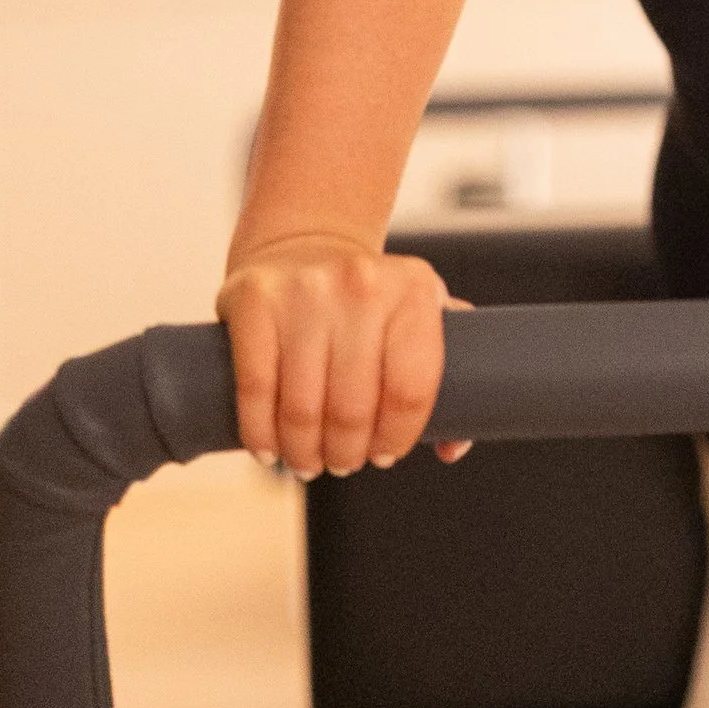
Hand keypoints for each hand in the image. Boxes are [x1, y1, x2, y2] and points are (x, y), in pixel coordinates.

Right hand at [218, 237, 470, 479]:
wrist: (304, 244)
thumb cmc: (371, 300)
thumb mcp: (421, 316)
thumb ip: (453, 376)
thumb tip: (452, 448)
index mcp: (414, 289)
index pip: (411, 390)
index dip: (397, 437)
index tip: (384, 454)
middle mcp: (362, 284)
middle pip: (353, 408)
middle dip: (346, 454)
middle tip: (341, 463)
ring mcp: (305, 290)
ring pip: (303, 408)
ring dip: (304, 453)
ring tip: (307, 462)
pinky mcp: (255, 300)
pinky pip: (255, 390)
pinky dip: (260, 433)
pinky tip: (269, 450)